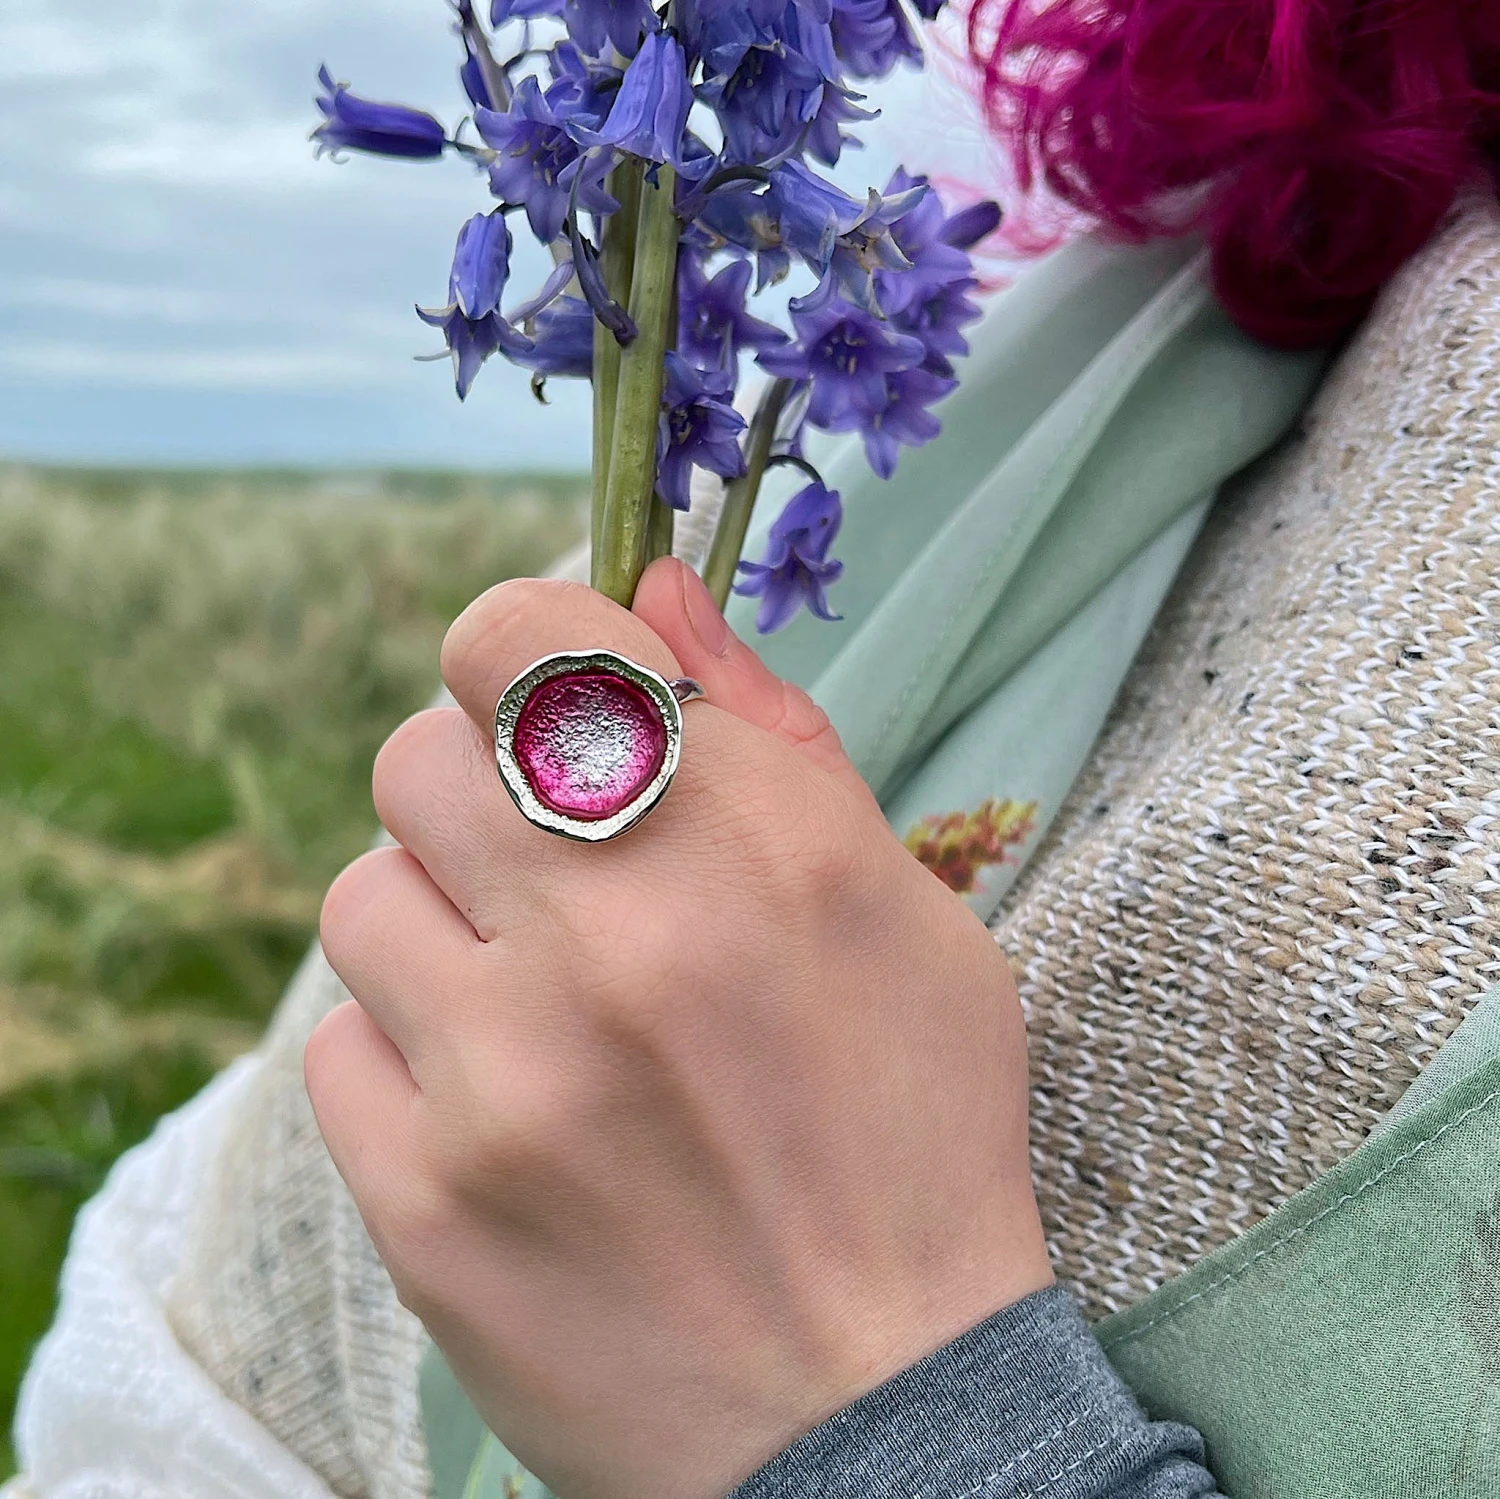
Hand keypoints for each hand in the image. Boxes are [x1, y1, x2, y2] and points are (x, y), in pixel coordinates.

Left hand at [307, 558, 1051, 1498]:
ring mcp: (507, 1074)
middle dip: (476, 792)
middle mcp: (619, 936)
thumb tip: (645, 587)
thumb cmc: (910, 1132)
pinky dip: (411, 1053)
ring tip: (530, 1000)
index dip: (516, 648)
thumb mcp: (904, 908)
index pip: (519, 638)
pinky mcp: (428, 1200)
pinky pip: (344, 1044)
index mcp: (753, 841)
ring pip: (362, 895)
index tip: (546, 697)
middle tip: (548, 869)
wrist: (879, 1407)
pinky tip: (502, 1103)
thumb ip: (771, 727)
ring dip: (438, 926)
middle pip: (415, 754)